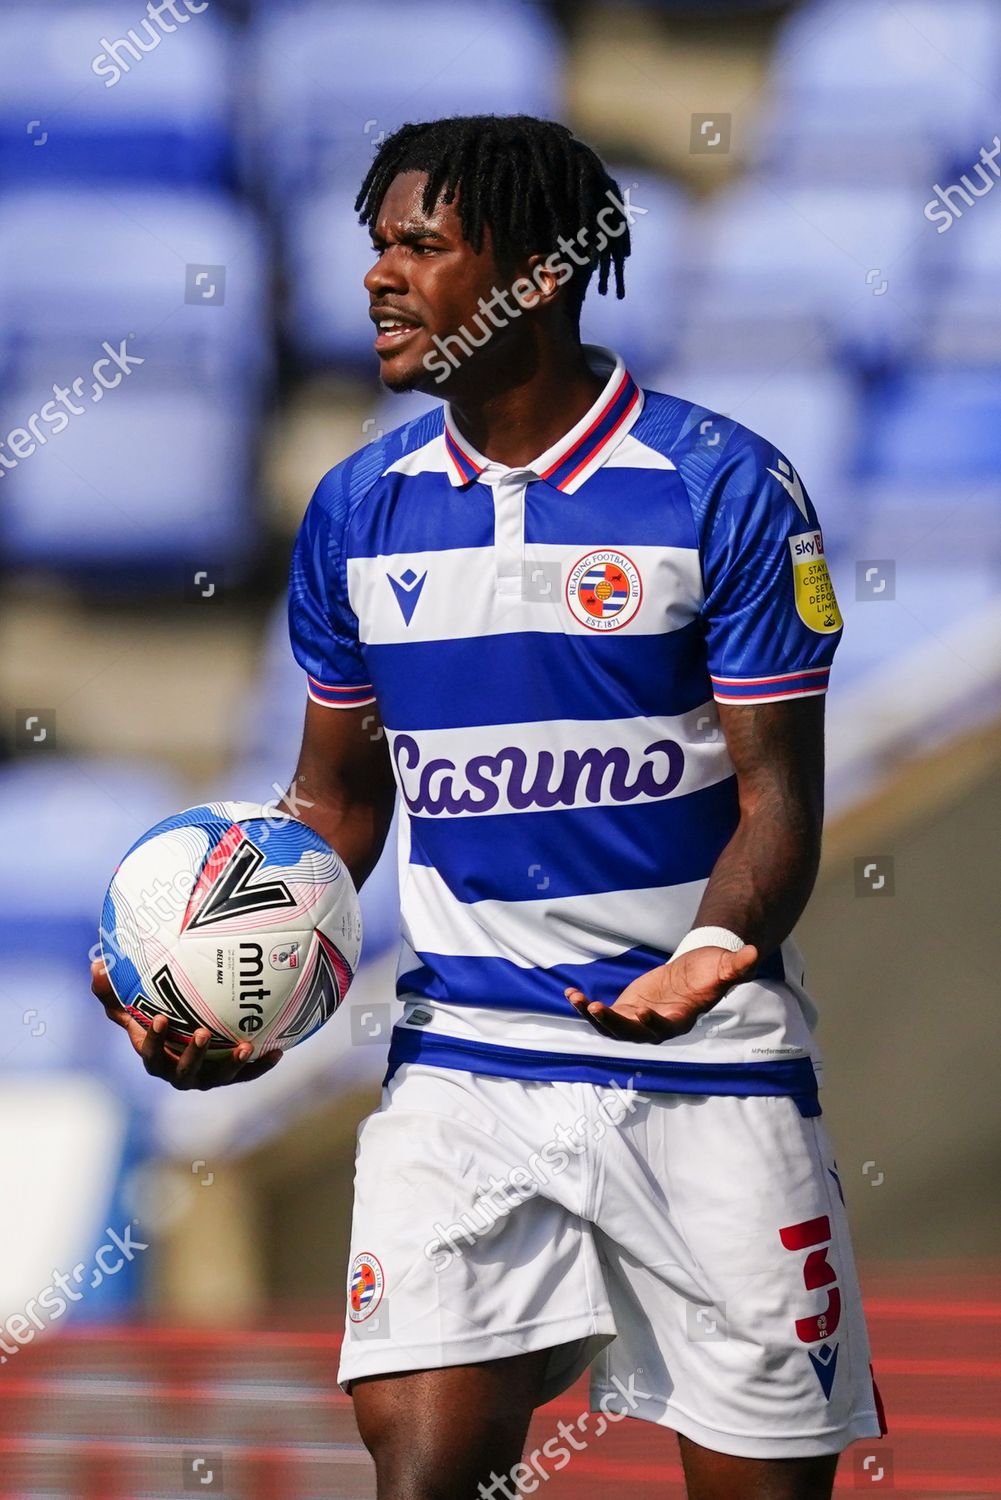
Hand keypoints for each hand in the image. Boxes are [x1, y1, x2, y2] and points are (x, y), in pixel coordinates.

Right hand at [91, 959, 283, 1089]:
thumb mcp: (130, 999)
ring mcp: (206, 1076)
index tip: (160, 1019)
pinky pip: (248, 1073)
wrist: (185, 1027)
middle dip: (194, 1056)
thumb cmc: (153, 1010)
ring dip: (232, 1065)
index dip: (154, 1041)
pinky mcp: (231, 1073)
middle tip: (204, 1033)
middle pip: (184, 1072)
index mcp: (154, 1056)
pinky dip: (261, 1065)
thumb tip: (96, 966)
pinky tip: (278, 1051)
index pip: (150, 1053)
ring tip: (246, 1046)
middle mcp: (179, 1071)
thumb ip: (112, 988)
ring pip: (219, 1077)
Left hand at [564, 943, 758, 1043]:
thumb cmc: (711, 971)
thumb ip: (736, 966)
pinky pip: (603, 1015)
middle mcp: (656, 1026)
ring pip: (612, 1029)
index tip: (640, 1012)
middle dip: (614, 1024)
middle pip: (632, 1034)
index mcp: (679, 1019)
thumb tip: (754, 954)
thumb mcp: (722, 967)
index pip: (663, 1029)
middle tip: (598, 1008)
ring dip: (594, 1017)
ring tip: (578, 1000)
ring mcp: (638, 1020)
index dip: (651, 1024)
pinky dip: (586, 1007)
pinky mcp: (626, 1011)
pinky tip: (570, 993)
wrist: (695, 972)